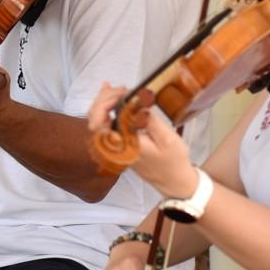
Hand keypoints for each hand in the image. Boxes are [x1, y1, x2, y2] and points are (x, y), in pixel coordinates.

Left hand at [86, 83, 198, 198]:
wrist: (175, 181)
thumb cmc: (173, 161)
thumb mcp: (167, 138)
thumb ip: (149, 120)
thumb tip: (137, 101)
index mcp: (122, 145)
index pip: (98, 122)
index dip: (105, 102)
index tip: (123, 92)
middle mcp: (113, 146)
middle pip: (95, 117)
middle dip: (105, 98)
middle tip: (124, 88)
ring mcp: (115, 145)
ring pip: (99, 120)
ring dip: (106, 101)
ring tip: (119, 88)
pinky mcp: (120, 143)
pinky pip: (108, 124)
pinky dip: (109, 108)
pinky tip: (115, 96)